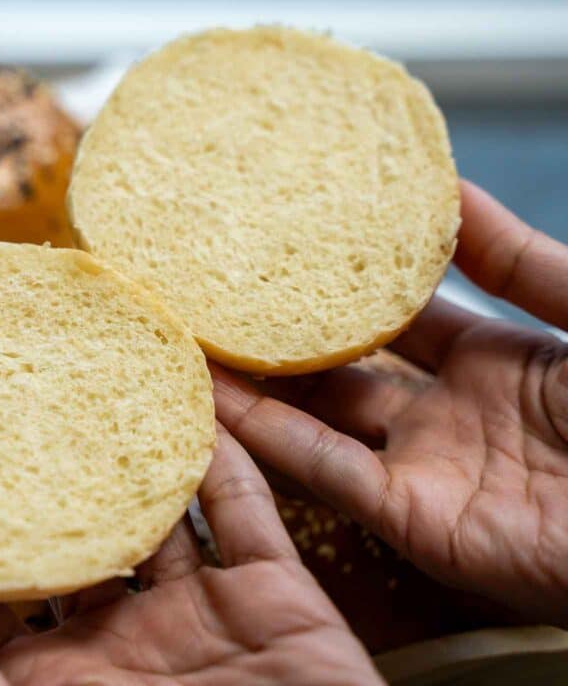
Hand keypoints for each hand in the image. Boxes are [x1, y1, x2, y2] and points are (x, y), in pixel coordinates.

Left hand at [0, 425, 381, 684]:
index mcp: (58, 669)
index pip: (5, 582)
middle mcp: (125, 633)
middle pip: (87, 534)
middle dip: (61, 475)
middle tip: (26, 394)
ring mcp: (200, 612)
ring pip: (168, 511)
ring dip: (145, 453)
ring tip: (111, 382)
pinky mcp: (273, 596)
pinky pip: (248, 510)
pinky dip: (228, 456)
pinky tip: (198, 401)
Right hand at [211, 180, 567, 624]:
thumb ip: (520, 257)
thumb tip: (451, 184)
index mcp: (492, 361)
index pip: (392, 317)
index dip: (336, 287)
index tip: (278, 246)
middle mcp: (445, 415)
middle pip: (339, 370)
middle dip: (275, 337)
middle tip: (210, 294)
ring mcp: (424, 469)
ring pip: (315, 421)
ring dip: (251, 388)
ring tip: (185, 340)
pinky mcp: (413, 521)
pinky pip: (326, 474)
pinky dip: (267, 440)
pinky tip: (213, 401)